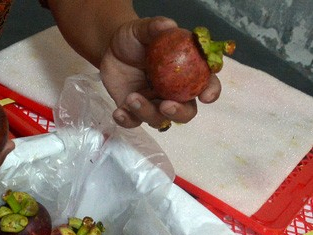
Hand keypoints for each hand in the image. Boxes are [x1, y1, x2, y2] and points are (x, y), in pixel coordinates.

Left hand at [101, 17, 221, 129]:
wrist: (110, 49)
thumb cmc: (134, 38)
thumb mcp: (143, 29)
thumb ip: (155, 27)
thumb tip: (168, 25)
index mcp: (187, 72)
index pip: (206, 83)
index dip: (211, 91)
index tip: (206, 96)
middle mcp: (174, 92)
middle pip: (186, 112)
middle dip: (179, 113)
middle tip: (166, 105)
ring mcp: (153, 103)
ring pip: (158, 119)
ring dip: (147, 112)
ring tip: (132, 97)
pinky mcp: (133, 110)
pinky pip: (133, 122)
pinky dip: (127, 121)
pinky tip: (119, 112)